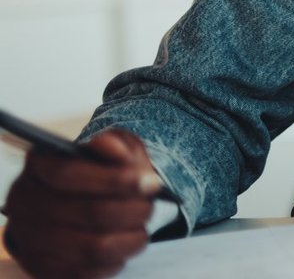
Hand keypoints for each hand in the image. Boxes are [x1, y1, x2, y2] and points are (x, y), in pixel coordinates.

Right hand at [2, 129, 163, 278]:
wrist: (70, 202)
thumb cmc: (95, 170)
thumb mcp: (107, 147)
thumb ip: (114, 144)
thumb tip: (119, 153)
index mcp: (39, 165)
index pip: (69, 173)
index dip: (114, 180)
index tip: (150, 183)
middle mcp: (25, 202)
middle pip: (89, 213)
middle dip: (133, 211)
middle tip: (150, 207)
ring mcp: (30, 238)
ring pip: (92, 247)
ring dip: (129, 239)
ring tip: (142, 229)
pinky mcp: (42, 266)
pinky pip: (87, 271)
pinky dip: (115, 259)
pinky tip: (122, 244)